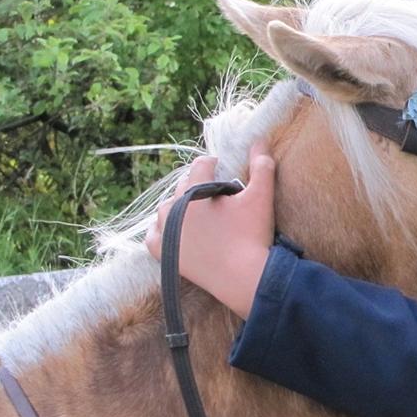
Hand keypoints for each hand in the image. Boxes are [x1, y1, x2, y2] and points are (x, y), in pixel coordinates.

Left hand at [145, 142, 275, 318]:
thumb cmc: (253, 235)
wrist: (243, 277)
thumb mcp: (261, 196)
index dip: (213, 164)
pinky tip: (175, 229)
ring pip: (168, 208)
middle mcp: (173, 208)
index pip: (200, 165)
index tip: (221, 167)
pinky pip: (154, 235)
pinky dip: (162, 229)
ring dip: (180, 205)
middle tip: (215, 195)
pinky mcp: (162, 252)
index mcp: (195, 190)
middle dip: (198, 185)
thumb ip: (262, 165)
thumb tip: (259, 139)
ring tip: (198, 211)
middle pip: (183, 186)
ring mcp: (165, 231)